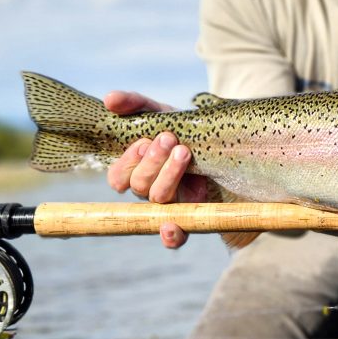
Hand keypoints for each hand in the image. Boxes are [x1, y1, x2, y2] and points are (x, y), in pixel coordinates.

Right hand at [103, 91, 208, 248]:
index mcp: (138, 171)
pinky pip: (176, 238)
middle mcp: (151, 192)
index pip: (118, 177)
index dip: (127, 161)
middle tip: (169, 139)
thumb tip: (109, 100)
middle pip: (139, 186)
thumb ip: (135, 105)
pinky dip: (170, 236)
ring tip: (184, 151)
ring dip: (167, 176)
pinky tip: (171, 227)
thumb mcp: (163, 114)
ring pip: (158, 201)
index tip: (143, 141)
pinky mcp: (194, 217)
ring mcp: (172, 206)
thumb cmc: (186, 132)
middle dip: (152, 161)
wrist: (227, 145)